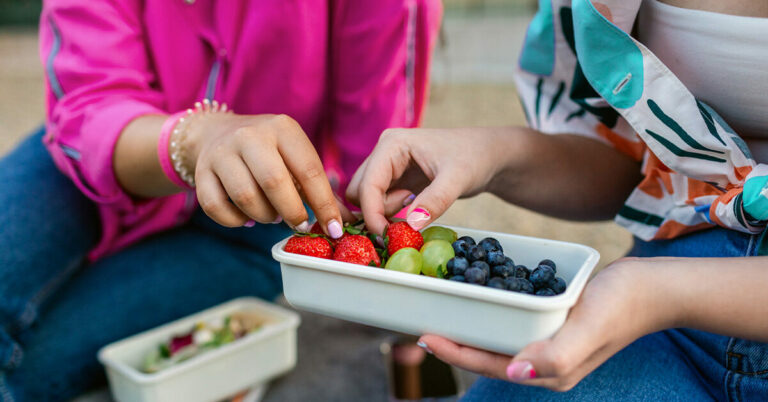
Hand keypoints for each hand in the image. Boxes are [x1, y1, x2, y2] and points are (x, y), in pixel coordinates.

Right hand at [189, 113, 351, 234]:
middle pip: (274, 182)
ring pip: (245, 197)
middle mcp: (250, 136)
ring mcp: (222, 152)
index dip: (324, 204)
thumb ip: (318, 189)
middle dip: (292, 212)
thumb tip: (342, 223)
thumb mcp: (295, 157)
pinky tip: (248, 218)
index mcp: (282, 128)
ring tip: (272, 216)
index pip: (309, 170)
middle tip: (299, 224)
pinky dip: (236, 222)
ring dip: (264, 216)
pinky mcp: (201, 172)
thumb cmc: (269, 152)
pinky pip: (216, 207)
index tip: (334, 229)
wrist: (216, 132)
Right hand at [345, 127, 516, 234]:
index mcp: (392, 144)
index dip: (372, 213)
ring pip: (365, 198)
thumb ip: (434, 201)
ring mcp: (387, 166)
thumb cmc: (474, 158)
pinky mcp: (393, 179)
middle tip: (406, 218)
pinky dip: (390, 212)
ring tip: (415, 203)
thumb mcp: (457, 179)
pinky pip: (378, 201)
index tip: (386, 237)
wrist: (486, 155)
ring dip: (384, 211)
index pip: (367, 184)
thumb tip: (411, 226)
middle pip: (358, 191)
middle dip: (376, 212)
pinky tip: (414, 205)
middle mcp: (383, 153)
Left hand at [417, 258, 676, 390]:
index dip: (454, 352)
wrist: (656, 286)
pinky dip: (490, 308)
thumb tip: (516, 371)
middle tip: (422, 322)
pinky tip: (476, 291)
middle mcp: (544, 361)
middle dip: (454, 341)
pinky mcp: (553, 322)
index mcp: (549, 370)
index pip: (489, 364)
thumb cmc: (624, 305)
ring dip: (468, 326)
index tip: (424, 335)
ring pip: (497, 337)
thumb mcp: (590, 328)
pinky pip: (513, 319)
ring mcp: (548, 342)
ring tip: (441, 309)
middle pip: (487, 354)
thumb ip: (556, 356)